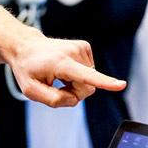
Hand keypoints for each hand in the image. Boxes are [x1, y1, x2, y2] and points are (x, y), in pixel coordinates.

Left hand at [8, 34, 125, 107]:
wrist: (26, 47)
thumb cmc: (27, 69)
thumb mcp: (31, 91)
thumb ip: (53, 100)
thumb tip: (75, 99)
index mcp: (61, 63)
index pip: (86, 75)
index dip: (105, 82)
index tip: (121, 85)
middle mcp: (73, 52)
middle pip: (88, 87)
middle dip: (75, 93)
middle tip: (57, 85)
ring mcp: (81, 47)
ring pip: (90, 80)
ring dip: (75, 83)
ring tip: (58, 75)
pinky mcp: (84, 47)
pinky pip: (89, 72)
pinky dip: (78, 75)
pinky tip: (65, 69)